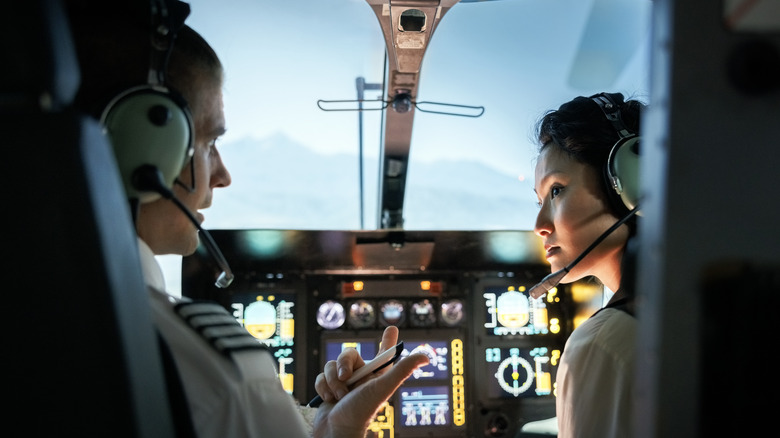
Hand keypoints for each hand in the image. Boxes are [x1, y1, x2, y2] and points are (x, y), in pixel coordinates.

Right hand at [312, 326, 428, 437]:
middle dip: (343, 364)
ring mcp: (343, 383)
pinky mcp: (328, 389)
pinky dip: (323, 388)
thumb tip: (426, 356)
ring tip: (339, 396)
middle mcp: (360, 378)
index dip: (388, 341)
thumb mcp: (383, 387)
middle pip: (348, 354)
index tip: (392, 329)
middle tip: (345, 377)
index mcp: (376, 375)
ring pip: (331, 366)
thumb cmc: (361, 412)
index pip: (385, 354)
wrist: (336, 431)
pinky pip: (321, 377)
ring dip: (332, 381)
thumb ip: (402, 370)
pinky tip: (329, 400)